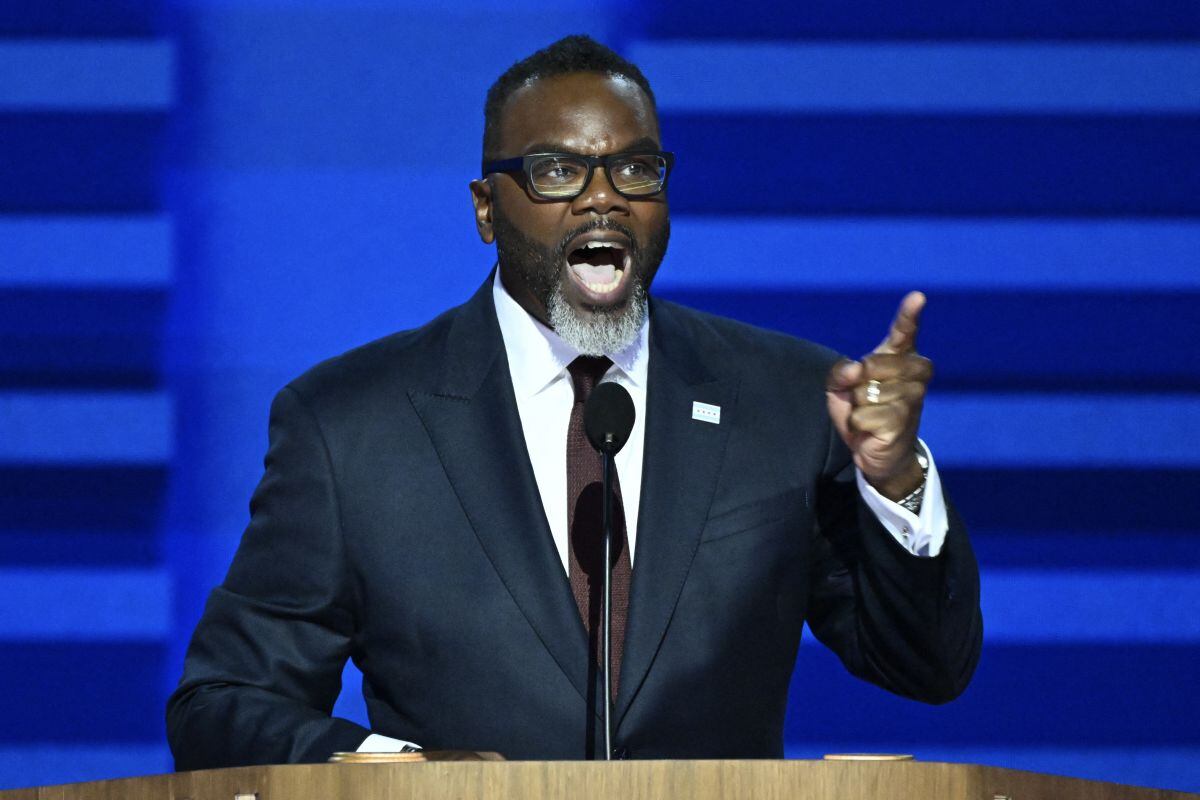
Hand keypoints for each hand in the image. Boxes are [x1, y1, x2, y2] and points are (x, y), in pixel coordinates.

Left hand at [825, 291, 932, 500]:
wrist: (875, 451)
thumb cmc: (861, 410)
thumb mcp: (840, 387)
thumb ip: (841, 371)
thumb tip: (856, 369)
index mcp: (901, 357)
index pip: (905, 332)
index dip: (909, 315)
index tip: (917, 297)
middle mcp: (915, 373)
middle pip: (872, 364)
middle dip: (856, 382)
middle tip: (863, 396)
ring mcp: (913, 397)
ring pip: (865, 392)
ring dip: (857, 406)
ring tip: (870, 415)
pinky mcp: (904, 421)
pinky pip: (863, 415)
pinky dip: (857, 424)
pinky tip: (871, 430)